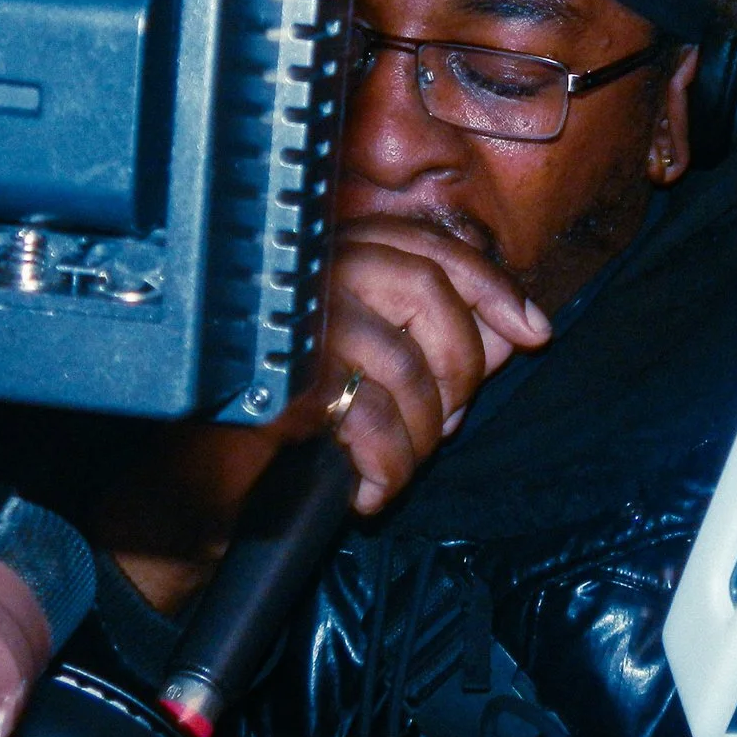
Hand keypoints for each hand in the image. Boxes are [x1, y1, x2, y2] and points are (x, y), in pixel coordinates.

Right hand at [296, 218, 551, 516]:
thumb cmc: (293, 424)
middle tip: (448, 423)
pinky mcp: (278, 382)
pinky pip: (367, 417)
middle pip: (427, 288)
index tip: (535, 333)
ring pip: (403, 361)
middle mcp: (311, 274)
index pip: (429, 246)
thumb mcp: (379, 372)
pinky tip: (369, 490)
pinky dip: (386, 466)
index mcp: (334, 258)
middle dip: (459, 367)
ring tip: (399, 466)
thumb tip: (517, 331)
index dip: (492, 286)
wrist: (201, 488)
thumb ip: (445, 340)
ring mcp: (291, 323)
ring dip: (421, 433)